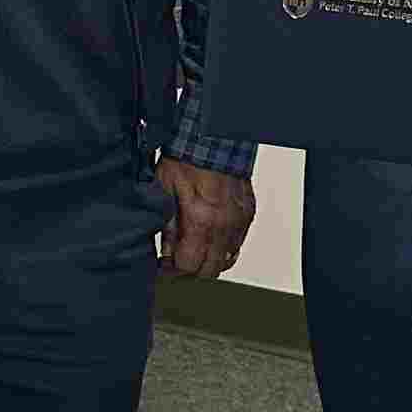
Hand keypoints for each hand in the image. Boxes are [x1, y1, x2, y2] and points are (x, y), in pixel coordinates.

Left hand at [156, 157, 256, 278]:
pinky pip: (237, 246)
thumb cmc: (187, 161)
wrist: (214, 139)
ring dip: (208, 263)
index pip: (189, 266)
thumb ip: (166, 228)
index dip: (173, 271)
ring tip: (192, 253)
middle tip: (176, 263)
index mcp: (201, 221)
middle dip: (190, 272)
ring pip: (225, 262)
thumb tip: (165, 254)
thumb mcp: (164, 192)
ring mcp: (239, 222)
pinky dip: (223, 250)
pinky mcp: (247, 215)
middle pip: (209, 271)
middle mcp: (224, 226)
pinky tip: (209, 242)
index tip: (164, 268)